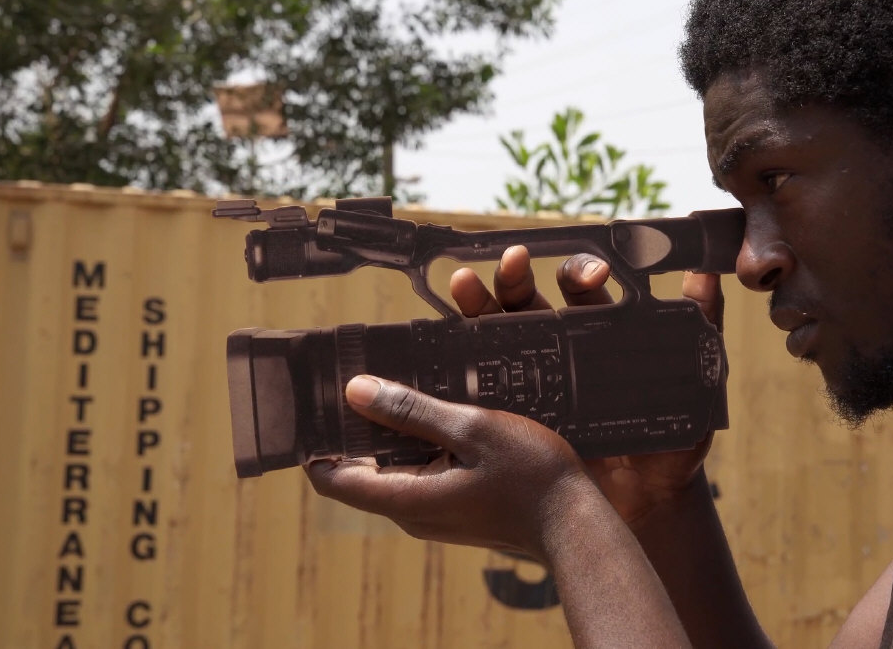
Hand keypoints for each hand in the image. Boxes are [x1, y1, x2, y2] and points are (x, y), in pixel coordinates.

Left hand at [304, 375, 595, 559]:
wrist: (576, 520)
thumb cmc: (532, 475)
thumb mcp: (472, 429)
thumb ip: (412, 410)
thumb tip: (356, 391)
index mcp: (406, 497)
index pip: (329, 476)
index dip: (316, 438)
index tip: (317, 397)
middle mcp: (410, 511)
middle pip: (357, 467)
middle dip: (354, 424)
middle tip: (360, 373)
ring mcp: (432, 511)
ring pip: (389, 466)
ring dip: (390, 428)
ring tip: (399, 381)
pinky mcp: (452, 506)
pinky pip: (417, 469)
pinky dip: (417, 439)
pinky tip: (436, 407)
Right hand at [449, 246, 724, 526]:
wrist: (650, 500)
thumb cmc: (674, 435)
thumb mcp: (695, 382)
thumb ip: (702, 329)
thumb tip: (709, 276)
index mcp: (598, 330)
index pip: (581, 287)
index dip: (581, 273)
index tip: (594, 274)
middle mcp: (558, 347)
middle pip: (527, 300)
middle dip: (515, 277)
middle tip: (513, 263)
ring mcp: (531, 381)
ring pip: (493, 333)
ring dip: (476, 305)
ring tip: (465, 286)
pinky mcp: (510, 416)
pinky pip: (477, 387)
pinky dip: (456, 365)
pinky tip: (440, 351)